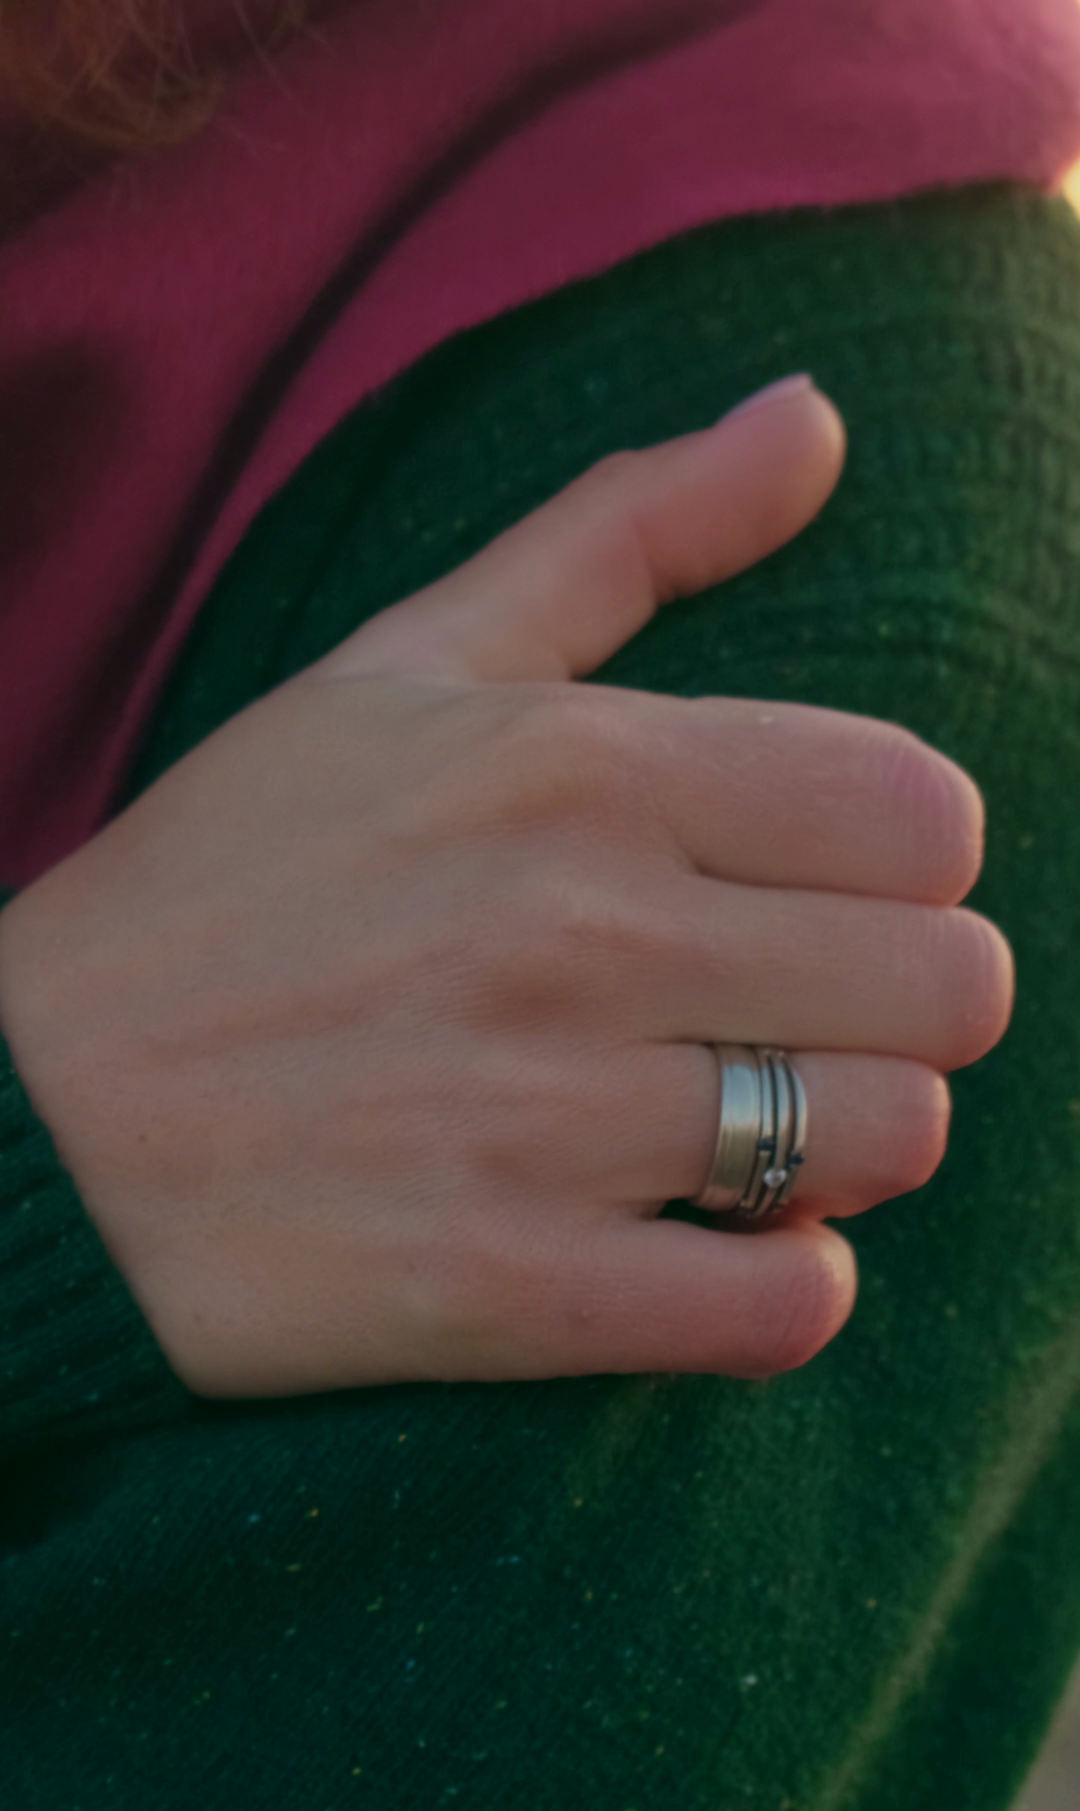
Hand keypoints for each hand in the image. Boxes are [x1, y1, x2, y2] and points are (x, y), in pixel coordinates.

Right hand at [0, 381, 1012, 1395]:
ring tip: (749, 1131)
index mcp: (576, 765)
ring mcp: (549, 1121)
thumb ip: (625, 530)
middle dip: (901, 1007)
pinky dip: (785, 1287)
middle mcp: (580, 930)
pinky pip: (789, 1308)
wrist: (29, 1122)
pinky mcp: (512, 1291)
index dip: (906, 867)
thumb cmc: (224, 884)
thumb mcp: (401, 665)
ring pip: (889, 1139)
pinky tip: (707, 1244)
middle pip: (948, 984)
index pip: (923, 813)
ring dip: (850, 1146)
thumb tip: (814, 410)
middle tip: (793, 1018)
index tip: (819, 897)